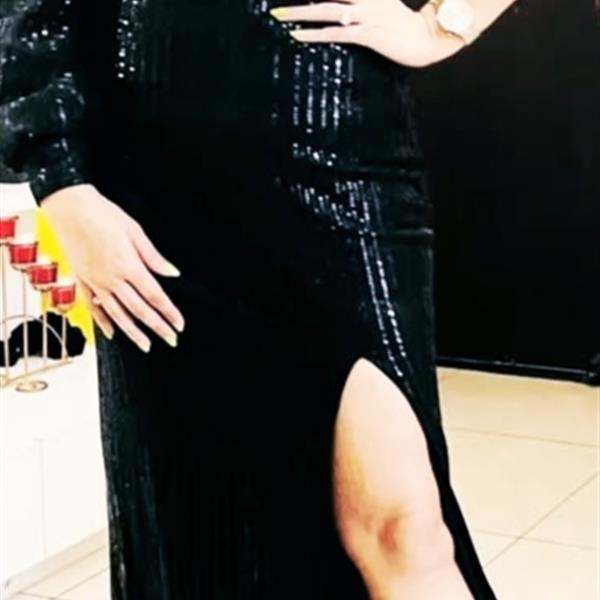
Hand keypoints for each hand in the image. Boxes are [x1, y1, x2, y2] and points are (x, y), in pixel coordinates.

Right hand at [41, 184, 184, 351]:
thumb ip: (153, 256)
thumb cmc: (101, 214)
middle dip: (157, 327)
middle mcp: (111, 278)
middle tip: (170, 340)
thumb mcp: (135, 231)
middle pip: (139, 310)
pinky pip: (93, 307)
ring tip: (146, 345)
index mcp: (128, 265)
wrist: (67, 207)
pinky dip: (103, 322)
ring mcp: (94, 282)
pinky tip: (112, 333)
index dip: (169, 313)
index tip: (179, 324)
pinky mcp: (81, 280)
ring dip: (133, 332)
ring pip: (117, 314)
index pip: (155, 296)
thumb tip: (172, 272)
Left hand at [270, 0, 463, 67]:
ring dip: (301, 13)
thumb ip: (362, 4)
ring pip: (328, 9)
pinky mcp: (368, 34)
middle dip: (303, 1)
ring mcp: (368, 16)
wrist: (429, 40)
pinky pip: (336, 33)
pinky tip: (298, 36)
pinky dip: (315, 34)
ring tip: (280, 16)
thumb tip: (340, 9)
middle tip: (279, 6)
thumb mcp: (386, 6)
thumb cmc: (407, 27)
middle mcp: (368, 0)